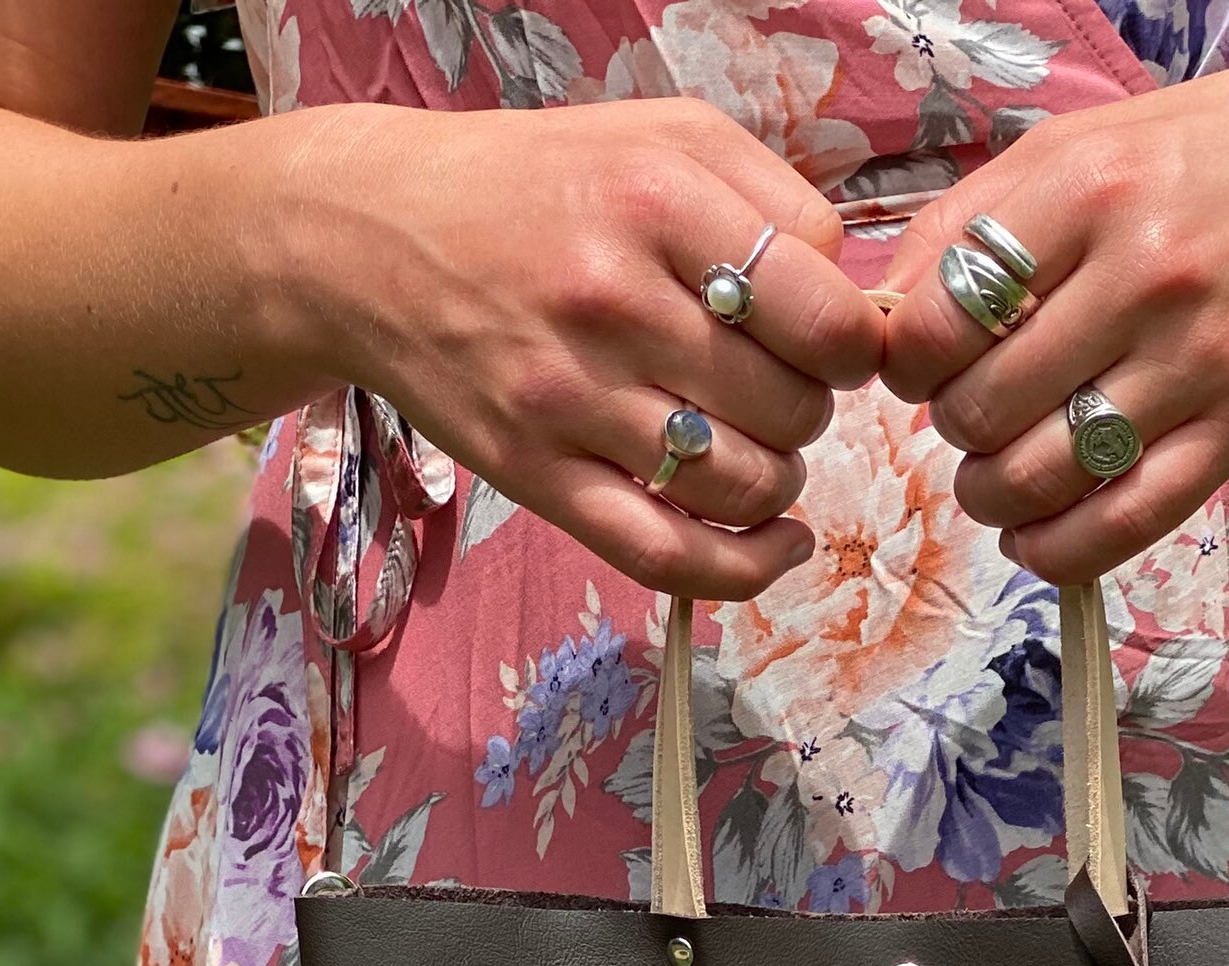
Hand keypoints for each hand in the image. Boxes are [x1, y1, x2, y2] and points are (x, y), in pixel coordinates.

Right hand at [286, 99, 885, 598]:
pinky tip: (778, 542)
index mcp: (657, 200)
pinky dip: (746, 566)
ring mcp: (570, 399)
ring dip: (775, 479)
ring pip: (744, 486)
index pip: (826, 314)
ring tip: (748, 441)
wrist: (368, 237)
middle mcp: (613, 300)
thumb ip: (775, 199)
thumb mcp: (660, 135)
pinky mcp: (538, 476)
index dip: (849, 344)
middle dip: (805, 407)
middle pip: (792, 408)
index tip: (825, 342)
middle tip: (766, 383)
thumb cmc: (534, 185)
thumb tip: (859, 304)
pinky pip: (672, 557)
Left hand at [876, 43, 1228, 582]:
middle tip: (975, 411)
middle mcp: (1145, 275)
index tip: (924, 362)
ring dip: (994, 496)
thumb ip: (987, 216)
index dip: (909, 360)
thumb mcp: (1096, 139)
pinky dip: (1059, 551)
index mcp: (1090, 186)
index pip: (941, 315)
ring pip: (1042, 477)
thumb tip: (891, 314)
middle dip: (954, 428)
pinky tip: (1038, 535)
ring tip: (1000, 473)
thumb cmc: (1224, 151)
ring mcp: (1201, 360)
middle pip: (982, 408)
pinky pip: (1125, 526)